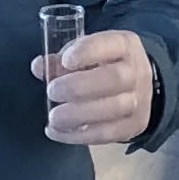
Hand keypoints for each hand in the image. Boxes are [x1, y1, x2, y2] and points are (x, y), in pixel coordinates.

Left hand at [38, 25, 155, 144]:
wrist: (136, 88)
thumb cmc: (103, 66)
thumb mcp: (86, 54)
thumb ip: (61, 60)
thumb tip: (39, 67)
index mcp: (125, 46)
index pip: (112, 44)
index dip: (89, 51)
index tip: (66, 60)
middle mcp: (137, 71)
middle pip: (115, 78)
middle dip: (79, 86)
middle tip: (52, 92)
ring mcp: (139, 100)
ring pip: (113, 109)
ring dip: (78, 115)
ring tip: (53, 117)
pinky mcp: (133, 126)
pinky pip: (107, 134)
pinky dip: (79, 135)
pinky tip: (58, 132)